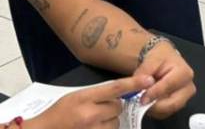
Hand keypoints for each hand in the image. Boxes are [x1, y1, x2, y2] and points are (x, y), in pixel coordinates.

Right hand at [29, 74, 153, 128]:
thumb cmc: (56, 114)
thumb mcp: (73, 98)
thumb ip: (95, 95)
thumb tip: (117, 95)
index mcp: (84, 98)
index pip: (114, 88)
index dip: (133, 83)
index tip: (148, 80)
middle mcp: (90, 115)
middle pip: (117, 107)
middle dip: (112, 108)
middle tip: (98, 110)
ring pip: (115, 123)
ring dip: (109, 122)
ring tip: (93, 122)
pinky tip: (94, 127)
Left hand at [134, 41, 195, 117]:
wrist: (163, 60)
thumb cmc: (159, 58)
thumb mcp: (150, 60)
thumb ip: (145, 72)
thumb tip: (143, 85)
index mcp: (184, 73)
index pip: (169, 86)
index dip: (154, 93)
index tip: (142, 98)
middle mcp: (188, 87)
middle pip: (172, 103)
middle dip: (155, 105)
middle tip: (140, 102)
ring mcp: (185, 98)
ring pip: (168, 110)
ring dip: (153, 108)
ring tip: (142, 99)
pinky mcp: (178, 105)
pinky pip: (165, 113)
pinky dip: (155, 110)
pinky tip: (148, 101)